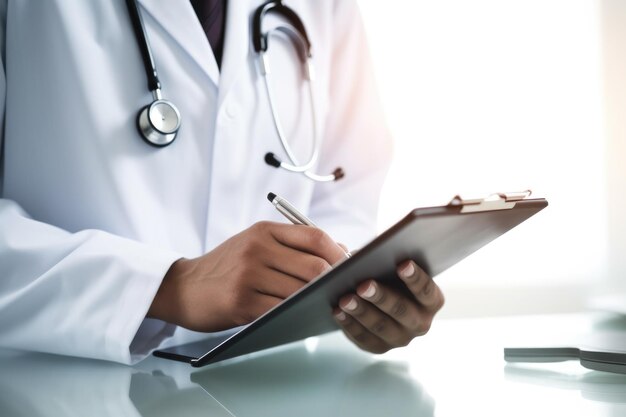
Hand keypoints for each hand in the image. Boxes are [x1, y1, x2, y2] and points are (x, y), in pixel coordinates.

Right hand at [148, 221, 345, 331]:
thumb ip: (294, 244)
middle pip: (314, 265)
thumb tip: (341, 249)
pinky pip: (282, 310)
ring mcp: (248, 276)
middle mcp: (257, 249)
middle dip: (333, 280)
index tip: (350, 265)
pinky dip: (296, 314)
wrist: (183, 287)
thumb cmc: (225, 266)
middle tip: (341, 290)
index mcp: (264, 231)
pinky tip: (301, 315)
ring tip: (324, 303)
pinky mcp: (242, 303)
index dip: (339, 251)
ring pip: (301, 290)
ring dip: (316, 300)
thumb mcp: (256, 243)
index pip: (314, 235)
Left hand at [334, 260, 443, 352]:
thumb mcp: (394, 268)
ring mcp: (401, 339)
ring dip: (361, 312)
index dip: (415, 278)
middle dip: (381, 297)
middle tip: (364, 285)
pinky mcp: (380, 347)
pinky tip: (338, 311)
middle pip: (402, 311)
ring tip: (345, 299)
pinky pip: (363, 338)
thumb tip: (366, 257)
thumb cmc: (390, 276)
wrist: (382, 299)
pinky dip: (349, 324)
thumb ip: (388, 263)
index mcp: (432, 302)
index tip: (402, 264)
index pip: (427, 291)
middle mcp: (421, 324)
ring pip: (381, 327)